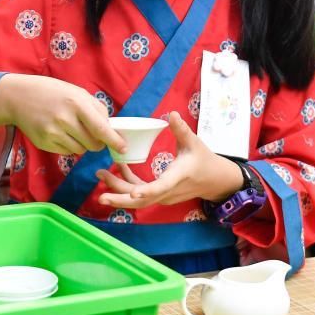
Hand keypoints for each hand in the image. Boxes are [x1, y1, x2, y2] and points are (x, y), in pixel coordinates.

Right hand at [0, 74, 124, 155]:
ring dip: (83, 145)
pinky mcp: (44, 143)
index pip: (100, 128)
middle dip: (98, 143)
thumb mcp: (77, 92)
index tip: (123, 148)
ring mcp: (53, 133)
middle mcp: (64, 119)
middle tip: (95, 135)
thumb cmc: (53, 92)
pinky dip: (70, 146)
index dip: (114, 140)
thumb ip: (96, 109)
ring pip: (80, 150)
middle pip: (92, 144)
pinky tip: (62, 133)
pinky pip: (67, 152)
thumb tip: (111, 129)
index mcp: (76, 103)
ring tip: (74, 130)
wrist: (18, 97)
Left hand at [95, 111, 241, 208]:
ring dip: (119, 190)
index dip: (147, 191)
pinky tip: (117, 171)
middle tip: (101, 196)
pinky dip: (128, 184)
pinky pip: (141, 194)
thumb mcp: (194, 142)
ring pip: (139, 199)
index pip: (161, 187)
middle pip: (143, 201)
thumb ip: (182, 129)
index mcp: (178, 177)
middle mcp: (169, 191)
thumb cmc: (203, 159)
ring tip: (101, 175)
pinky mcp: (160, 196)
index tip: (134, 193)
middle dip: (121, 199)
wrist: (214, 180)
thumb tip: (172, 114)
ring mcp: (163, 196)